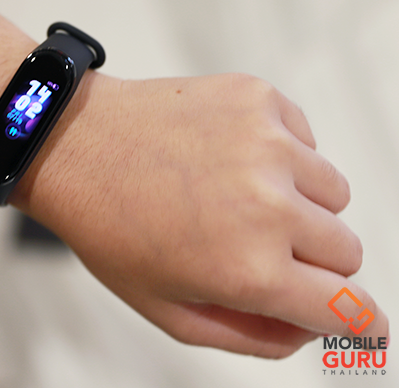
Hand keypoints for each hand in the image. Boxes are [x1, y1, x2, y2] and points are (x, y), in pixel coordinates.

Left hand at [14, 72, 388, 357]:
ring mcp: (268, 144)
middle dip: (312, 260)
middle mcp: (269, 207)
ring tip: (235, 196)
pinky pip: (305, 140)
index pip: (347, 309)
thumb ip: (246, 335)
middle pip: (346, 251)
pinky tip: (226, 156)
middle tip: (257, 246)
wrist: (75, 144)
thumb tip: (306, 331)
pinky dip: (280, 155)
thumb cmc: (110, 225)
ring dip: (299, 203)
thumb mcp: (165, 307)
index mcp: (248, 270)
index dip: (357, 320)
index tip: (358, 319)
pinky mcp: (260, 99)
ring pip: (334, 192)